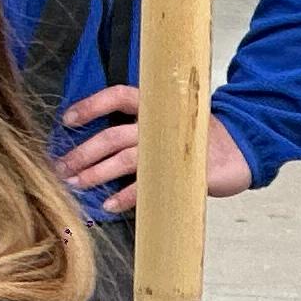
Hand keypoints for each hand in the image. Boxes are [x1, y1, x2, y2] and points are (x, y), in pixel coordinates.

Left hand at [52, 88, 253, 217]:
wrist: (240, 152)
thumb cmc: (194, 138)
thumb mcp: (166, 123)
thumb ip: (135, 127)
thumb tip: (91, 144)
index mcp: (155, 107)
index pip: (118, 96)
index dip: (92, 106)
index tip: (67, 120)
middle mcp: (161, 124)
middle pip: (113, 135)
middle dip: (83, 152)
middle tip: (61, 167)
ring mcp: (171, 148)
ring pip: (125, 158)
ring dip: (96, 173)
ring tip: (77, 184)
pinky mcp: (182, 172)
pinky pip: (147, 185)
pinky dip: (126, 196)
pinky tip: (110, 203)